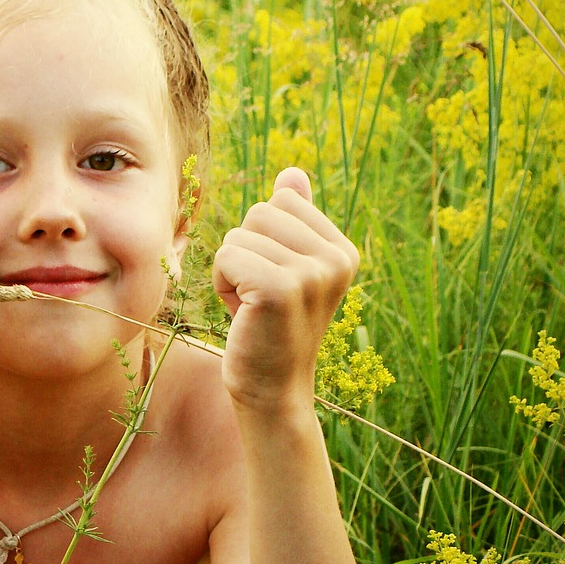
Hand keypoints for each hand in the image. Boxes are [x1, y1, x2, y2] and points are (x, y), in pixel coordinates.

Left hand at [212, 167, 358, 414]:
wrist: (272, 390)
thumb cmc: (271, 326)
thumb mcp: (287, 268)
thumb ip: (294, 221)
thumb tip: (292, 172)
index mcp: (343, 250)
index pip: (281, 200)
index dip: (262, 238)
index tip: (275, 281)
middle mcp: (336, 259)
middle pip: (258, 212)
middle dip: (244, 251)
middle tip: (260, 297)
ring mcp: (311, 274)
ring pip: (238, 235)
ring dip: (231, 271)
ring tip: (252, 308)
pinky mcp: (279, 289)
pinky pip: (226, 255)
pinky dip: (221, 283)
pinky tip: (241, 313)